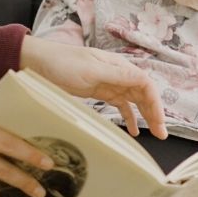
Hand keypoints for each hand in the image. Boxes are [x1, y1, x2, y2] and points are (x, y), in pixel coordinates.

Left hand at [20, 37, 166, 137]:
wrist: (36, 62)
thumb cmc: (61, 63)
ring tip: (154, 134)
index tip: (160, 122)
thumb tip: (145, 80)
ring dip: (145, 116)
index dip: (156, 103)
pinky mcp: (98, 91)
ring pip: (134, 100)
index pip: (145, 84)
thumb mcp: (91, 70)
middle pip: (143, 93)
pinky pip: (119, 104)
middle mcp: (117, 73)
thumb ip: (118, 76)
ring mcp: (108, 83)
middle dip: (154, 113)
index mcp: (118, 65)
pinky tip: (133, 130)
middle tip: (161, 134)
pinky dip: (128, 116)